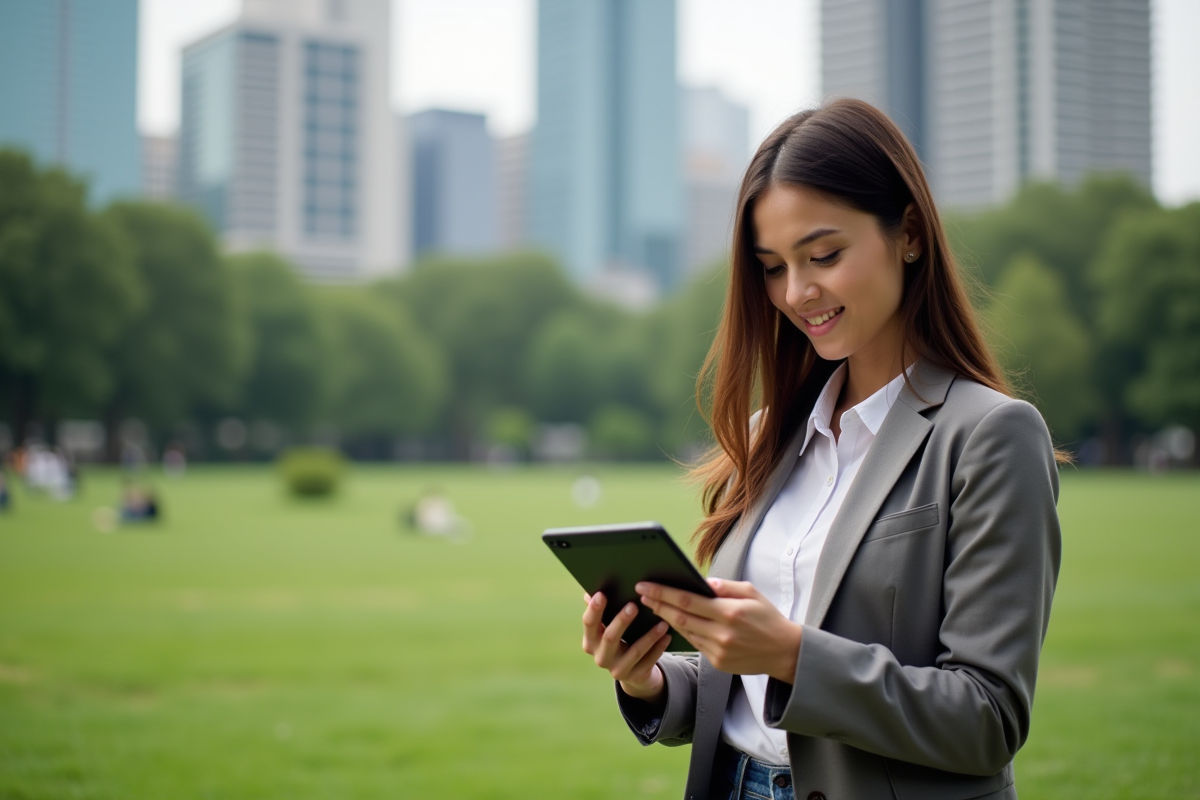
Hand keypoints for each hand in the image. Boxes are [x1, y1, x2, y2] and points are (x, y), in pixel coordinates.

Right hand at [581, 591, 672, 701]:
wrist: (632, 671)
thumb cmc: (620, 639)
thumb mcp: (608, 627)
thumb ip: (602, 612)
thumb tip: (591, 591)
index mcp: (591, 641)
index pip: (589, 624)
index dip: (594, 610)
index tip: (601, 594)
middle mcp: (601, 657)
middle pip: (610, 638)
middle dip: (621, 621)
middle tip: (633, 605)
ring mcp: (618, 670)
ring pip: (634, 651)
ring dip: (649, 636)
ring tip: (662, 622)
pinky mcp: (635, 677)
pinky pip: (649, 661)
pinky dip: (659, 648)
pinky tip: (667, 635)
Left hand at [637, 578, 802, 682]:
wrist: (784, 652)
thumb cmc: (767, 617)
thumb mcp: (751, 593)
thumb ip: (725, 587)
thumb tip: (702, 582)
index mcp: (729, 612)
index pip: (688, 600)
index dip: (663, 593)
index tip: (646, 586)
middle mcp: (722, 633)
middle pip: (680, 617)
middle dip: (657, 604)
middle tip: (641, 594)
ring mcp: (718, 650)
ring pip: (685, 631)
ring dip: (666, 618)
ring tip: (653, 605)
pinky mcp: (718, 662)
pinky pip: (695, 643)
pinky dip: (682, 631)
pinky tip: (673, 621)